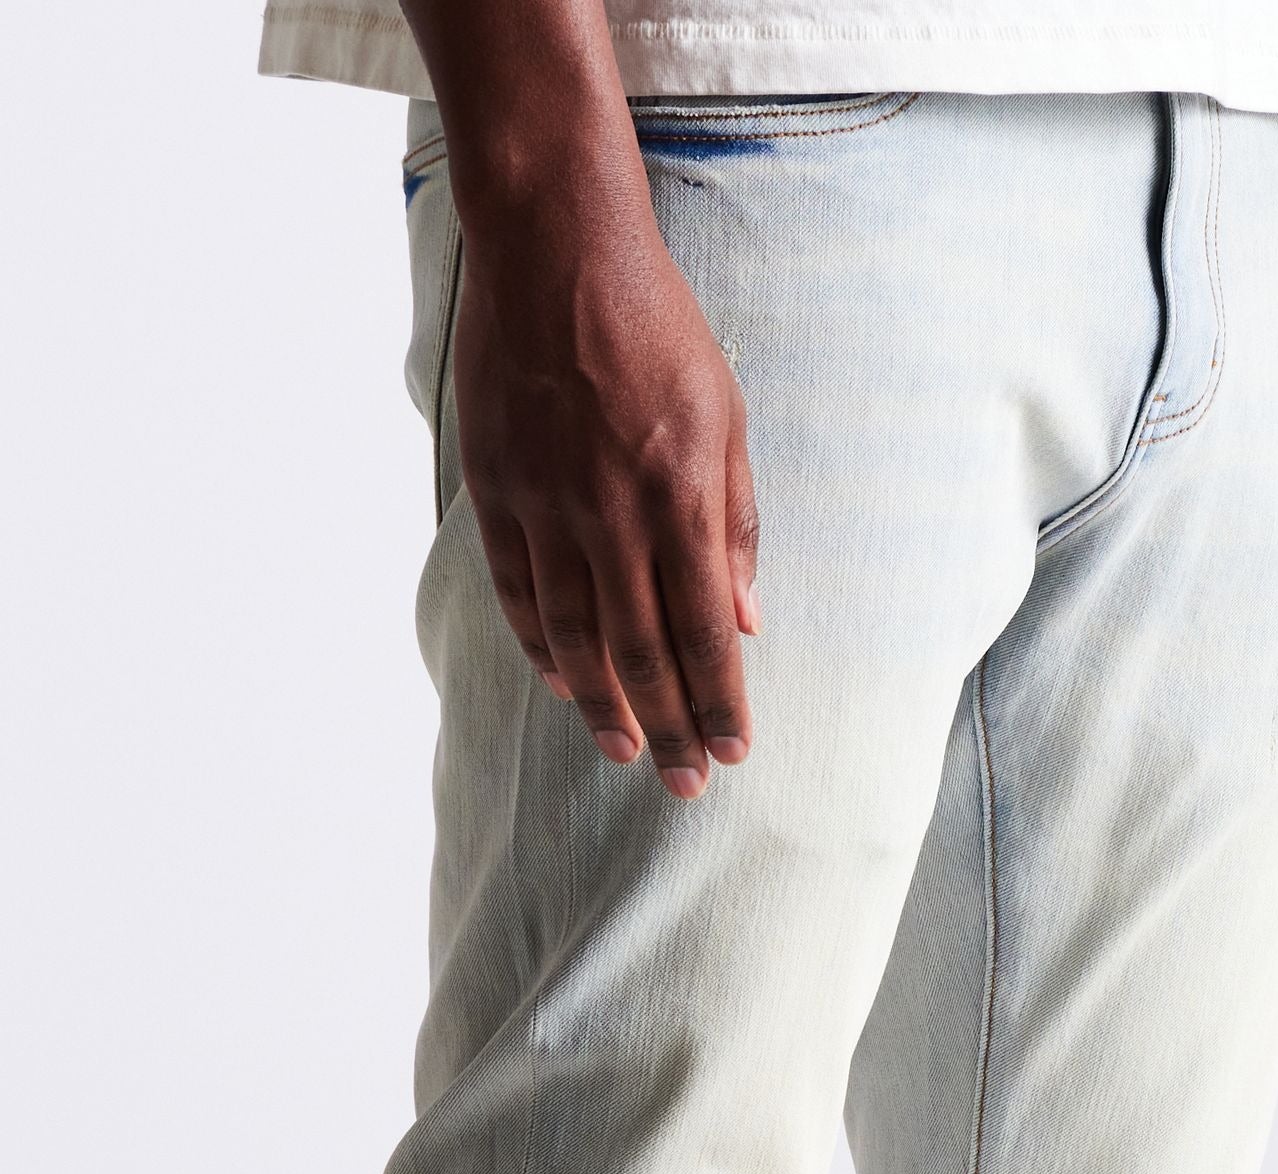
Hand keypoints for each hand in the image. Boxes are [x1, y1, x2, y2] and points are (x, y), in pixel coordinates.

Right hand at [453, 184, 759, 798]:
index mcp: (680, 497)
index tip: (734, 751)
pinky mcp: (498, 491)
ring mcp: (547, 507)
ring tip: (628, 752)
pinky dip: (542, 648)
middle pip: (642, 654)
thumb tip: (744, 622)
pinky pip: (519, 594)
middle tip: (688, 784)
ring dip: (604, 707)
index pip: (704, 632)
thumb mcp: (726, 419)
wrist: (554, 249)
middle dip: (670, 728)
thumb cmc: (657, 329)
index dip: (720, 703)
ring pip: (575, 639)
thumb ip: (736, 526)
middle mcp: (612, 515)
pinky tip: (565, 684)